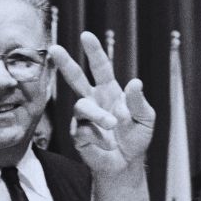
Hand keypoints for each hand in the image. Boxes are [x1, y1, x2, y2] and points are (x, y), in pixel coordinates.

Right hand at [51, 31, 154, 177]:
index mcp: (109, 91)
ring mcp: (82, 117)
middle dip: (65, 63)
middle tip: (54, 49)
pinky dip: (97, 136)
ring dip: (99, 114)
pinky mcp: (77, 135)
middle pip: (76, 78)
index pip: (100, 67)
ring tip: (113, 124)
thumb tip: (135, 82)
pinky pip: (82, 130)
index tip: (86, 35)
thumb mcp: (145, 119)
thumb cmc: (136, 138)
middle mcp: (93, 100)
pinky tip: (104, 143)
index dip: (94, 52)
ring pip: (81, 106)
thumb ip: (139, 102)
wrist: (126, 164)